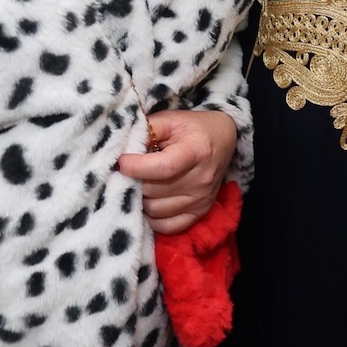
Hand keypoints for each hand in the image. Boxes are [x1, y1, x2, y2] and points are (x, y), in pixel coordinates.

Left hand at [117, 110, 237, 234]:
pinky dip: (152, 217)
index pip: (162, 168)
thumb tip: (122, 149)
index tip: (121, 161)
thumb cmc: (194, 128)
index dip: (136, 167)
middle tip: (130, 171)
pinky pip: (167, 226)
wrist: (224, 138)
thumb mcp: (171, 119)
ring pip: (155, 209)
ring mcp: (201, 199)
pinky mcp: (200, 212)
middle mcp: (201, 179)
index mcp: (196, 151)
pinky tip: (149, 201)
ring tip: (141, 183)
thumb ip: (146, 130)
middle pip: (153, 190)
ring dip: (141, 198)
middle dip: (135, 180)